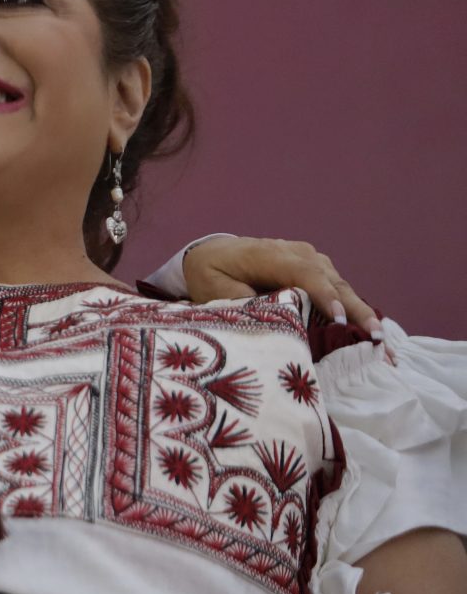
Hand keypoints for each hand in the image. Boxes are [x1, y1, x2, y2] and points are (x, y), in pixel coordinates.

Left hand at [181, 237, 377, 334]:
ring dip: (362, 313)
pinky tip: (371, 331)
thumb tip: (272, 317)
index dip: (323, 295)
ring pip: (341, 286)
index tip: (339, 320)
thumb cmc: (212, 272)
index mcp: (269, 254)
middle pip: (331, 281)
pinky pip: (339, 289)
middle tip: (378, 337)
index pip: (303, 273)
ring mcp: (311, 259)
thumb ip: (241, 300)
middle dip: (356, 310)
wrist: (214, 252)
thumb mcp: (214, 288)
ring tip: (382, 341)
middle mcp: (296, 253)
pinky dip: (354, 309)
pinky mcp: (318, 269)